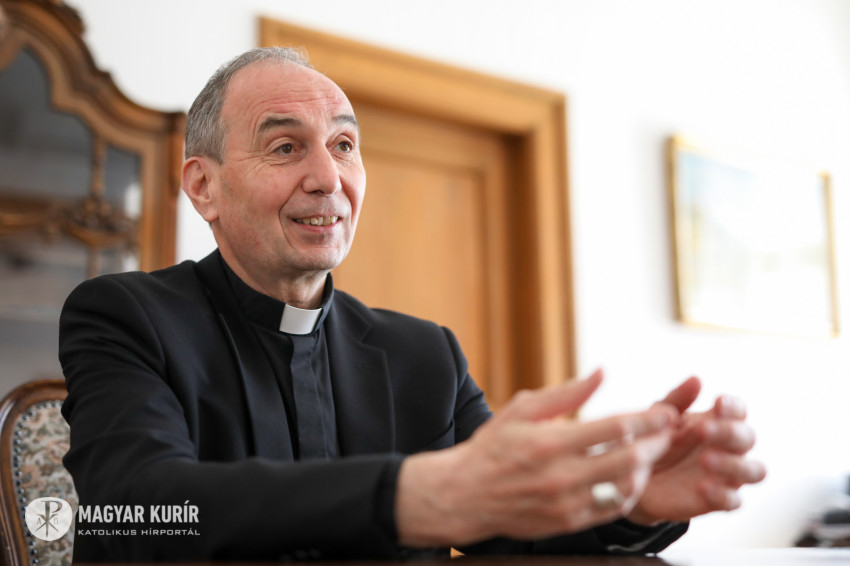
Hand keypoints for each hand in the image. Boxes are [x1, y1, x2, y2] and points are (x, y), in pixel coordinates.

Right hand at [395, 370, 677, 546]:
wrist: (465, 494)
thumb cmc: (493, 447)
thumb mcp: (521, 410)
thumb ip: (565, 393)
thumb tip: (601, 373)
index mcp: (549, 442)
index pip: (613, 428)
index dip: (647, 419)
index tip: (666, 412)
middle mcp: (560, 475)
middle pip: (628, 459)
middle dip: (657, 443)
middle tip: (668, 432)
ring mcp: (566, 503)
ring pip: (626, 488)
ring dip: (647, 469)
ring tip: (651, 453)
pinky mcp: (568, 522)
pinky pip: (612, 510)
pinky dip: (629, 492)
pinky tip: (631, 477)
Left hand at [627, 377, 766, 524]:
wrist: (632, 476)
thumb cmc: (653, 439)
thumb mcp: (658, 417)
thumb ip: (677, 399)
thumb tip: (697, 379)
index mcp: (717, 422)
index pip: (738, 411)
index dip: (733, 407)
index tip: (717, 403)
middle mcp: (728, 448)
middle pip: (748, 438)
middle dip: (730, 432)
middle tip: (702, 430)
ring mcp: (727, 475)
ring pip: (755, 471)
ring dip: (735, 464)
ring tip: (705, 460)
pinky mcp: (717, 500)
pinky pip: (734, 501)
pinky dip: (723, 494)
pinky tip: (702, 487)